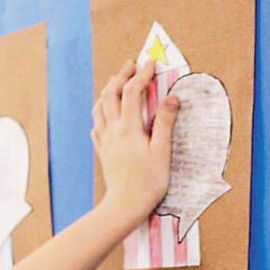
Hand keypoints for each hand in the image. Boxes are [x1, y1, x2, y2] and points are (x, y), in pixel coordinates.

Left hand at [92, 58, 179, 226]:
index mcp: (129, 128)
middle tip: (131, 65)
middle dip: (121, 76)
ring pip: (100, 106)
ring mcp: (105, 140)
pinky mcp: (102, 151)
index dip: (141, 75)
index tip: (150, 64)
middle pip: (111, 93)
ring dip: (108, 90)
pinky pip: (97, 124)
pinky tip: (106, 114)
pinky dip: (102, 112)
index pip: (132, 92)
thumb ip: (165, 123)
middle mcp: (113, 130)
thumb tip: (172, 98)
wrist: (125, 205)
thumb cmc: (148, 182)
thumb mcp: (162, 152)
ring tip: (116, 83)